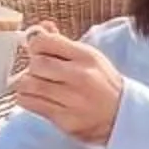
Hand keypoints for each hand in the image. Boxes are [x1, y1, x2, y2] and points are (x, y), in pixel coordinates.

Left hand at [12, 23, 123, 145]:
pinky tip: (36, 97)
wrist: (122, 116)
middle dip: (32, 66)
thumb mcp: (89, 57)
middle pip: (36, 64)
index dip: (35, 45)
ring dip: (26, 83)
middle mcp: (81, 77)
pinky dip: (26, 98)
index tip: (38, 51)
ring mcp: (73, 100)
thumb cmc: (102, 84)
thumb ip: (61, 42)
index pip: (45, 42)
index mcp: (86, 56)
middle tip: (38, 71)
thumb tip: (37, 29)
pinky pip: (30, 104)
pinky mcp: (65, 119)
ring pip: (29, 84)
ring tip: (36, 84)